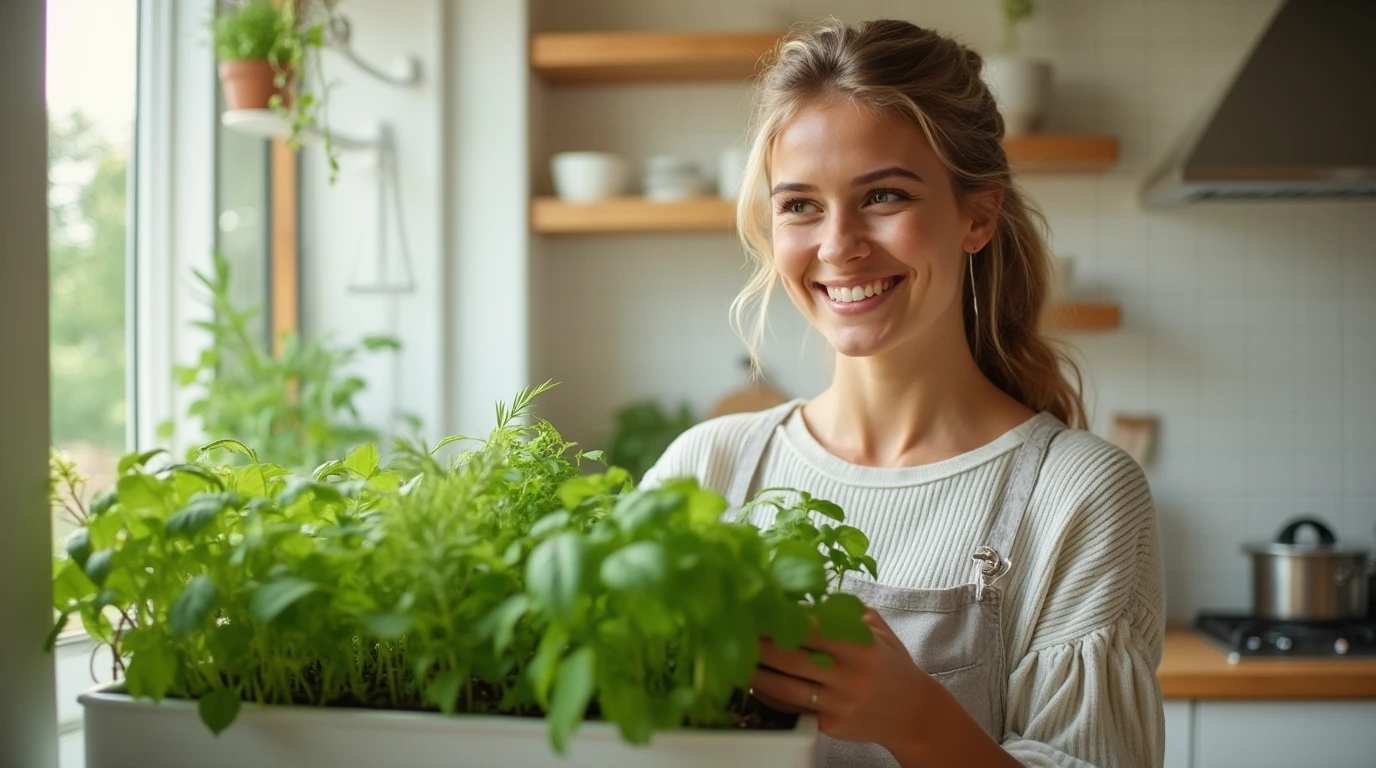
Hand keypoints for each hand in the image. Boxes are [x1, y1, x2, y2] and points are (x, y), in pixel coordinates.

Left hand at [750, 607, 931, 748]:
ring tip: (733, 657)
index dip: (781, 619)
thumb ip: (845, 611)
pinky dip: (769, 695)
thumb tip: (803, 591)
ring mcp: (838, 704)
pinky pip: (792, 708)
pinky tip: (753, 683)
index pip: (812, 628)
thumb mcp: (878, 631)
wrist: (912, 713)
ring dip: (756, 673)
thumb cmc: (890, 664)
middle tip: (733, 630)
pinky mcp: (829, 726)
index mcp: (860, 646)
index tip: (756, 608)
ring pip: (785, 687)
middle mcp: (849, 676)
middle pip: (791, 658)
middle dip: (759, 645)